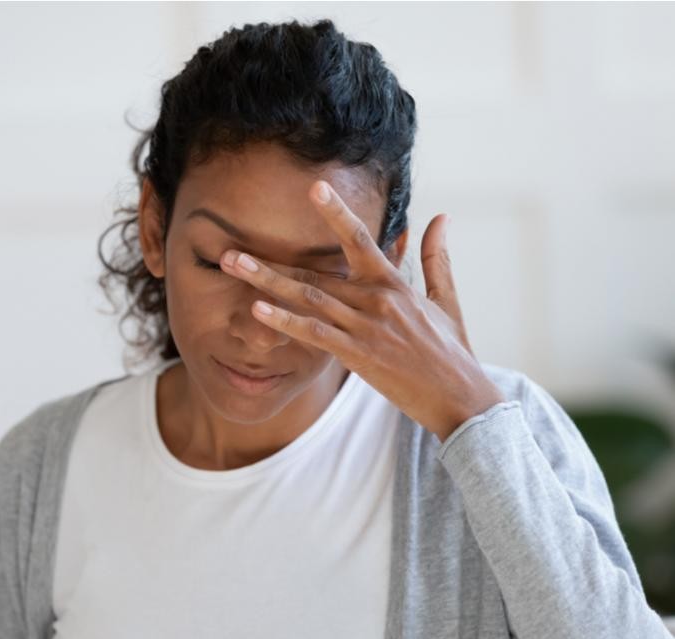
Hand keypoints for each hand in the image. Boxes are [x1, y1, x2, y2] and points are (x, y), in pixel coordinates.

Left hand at [217, 179, 505, 442]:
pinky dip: (285, 322)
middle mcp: (375, 300)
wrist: (461, 398)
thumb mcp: (446, 300)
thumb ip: (434, 257)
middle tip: (229, 249)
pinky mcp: (359, 355)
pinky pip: (315, 334)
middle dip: (269, 261)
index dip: (336, 212)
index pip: (359, 239)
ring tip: (232, 268)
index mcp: (393, 283)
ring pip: (308, 298)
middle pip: (315, 272)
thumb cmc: (451, 351)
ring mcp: (365, 327)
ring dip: (266, 283)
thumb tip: (440, 217)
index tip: (314, 188)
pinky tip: (257, 311)